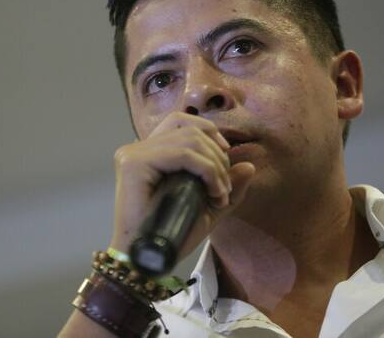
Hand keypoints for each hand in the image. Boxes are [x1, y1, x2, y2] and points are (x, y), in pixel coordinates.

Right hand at [109, 112, 255, 260]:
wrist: (146, 262)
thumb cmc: (172, 237)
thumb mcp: (207, 209)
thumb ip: (226, 187)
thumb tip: (249, 165)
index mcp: (149, 152)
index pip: (180, 121)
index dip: (208, 132)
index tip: (226, 162)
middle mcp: (137, 148)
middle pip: (188, 127)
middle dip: (217, 154)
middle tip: (224, 188)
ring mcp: (133, 154)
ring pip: (188, 139)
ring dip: (215, 165)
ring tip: (220, 193)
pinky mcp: (133, 164)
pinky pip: (181, 154)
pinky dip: (206, 170)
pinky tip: (213, 192)